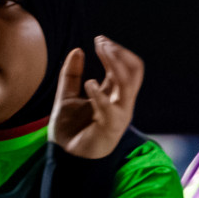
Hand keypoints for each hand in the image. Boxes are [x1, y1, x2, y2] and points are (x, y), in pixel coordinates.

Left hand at [48, 36, 143, 158]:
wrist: (64, 157)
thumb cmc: (69, 129)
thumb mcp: (66, 96)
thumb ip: (71, 75)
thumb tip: (77, 50)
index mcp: (113, 95)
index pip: (124, 67)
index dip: (114, 51)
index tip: (99, 39)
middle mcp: (120, 103)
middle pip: (134, 71)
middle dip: (120, 54)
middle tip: (102, 42)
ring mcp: (118, 115)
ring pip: (128, 84)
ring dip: (116, 64)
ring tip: (101, 51)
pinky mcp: (110, 128)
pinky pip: (110, 107)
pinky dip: (100, 93)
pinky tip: (88, 83)